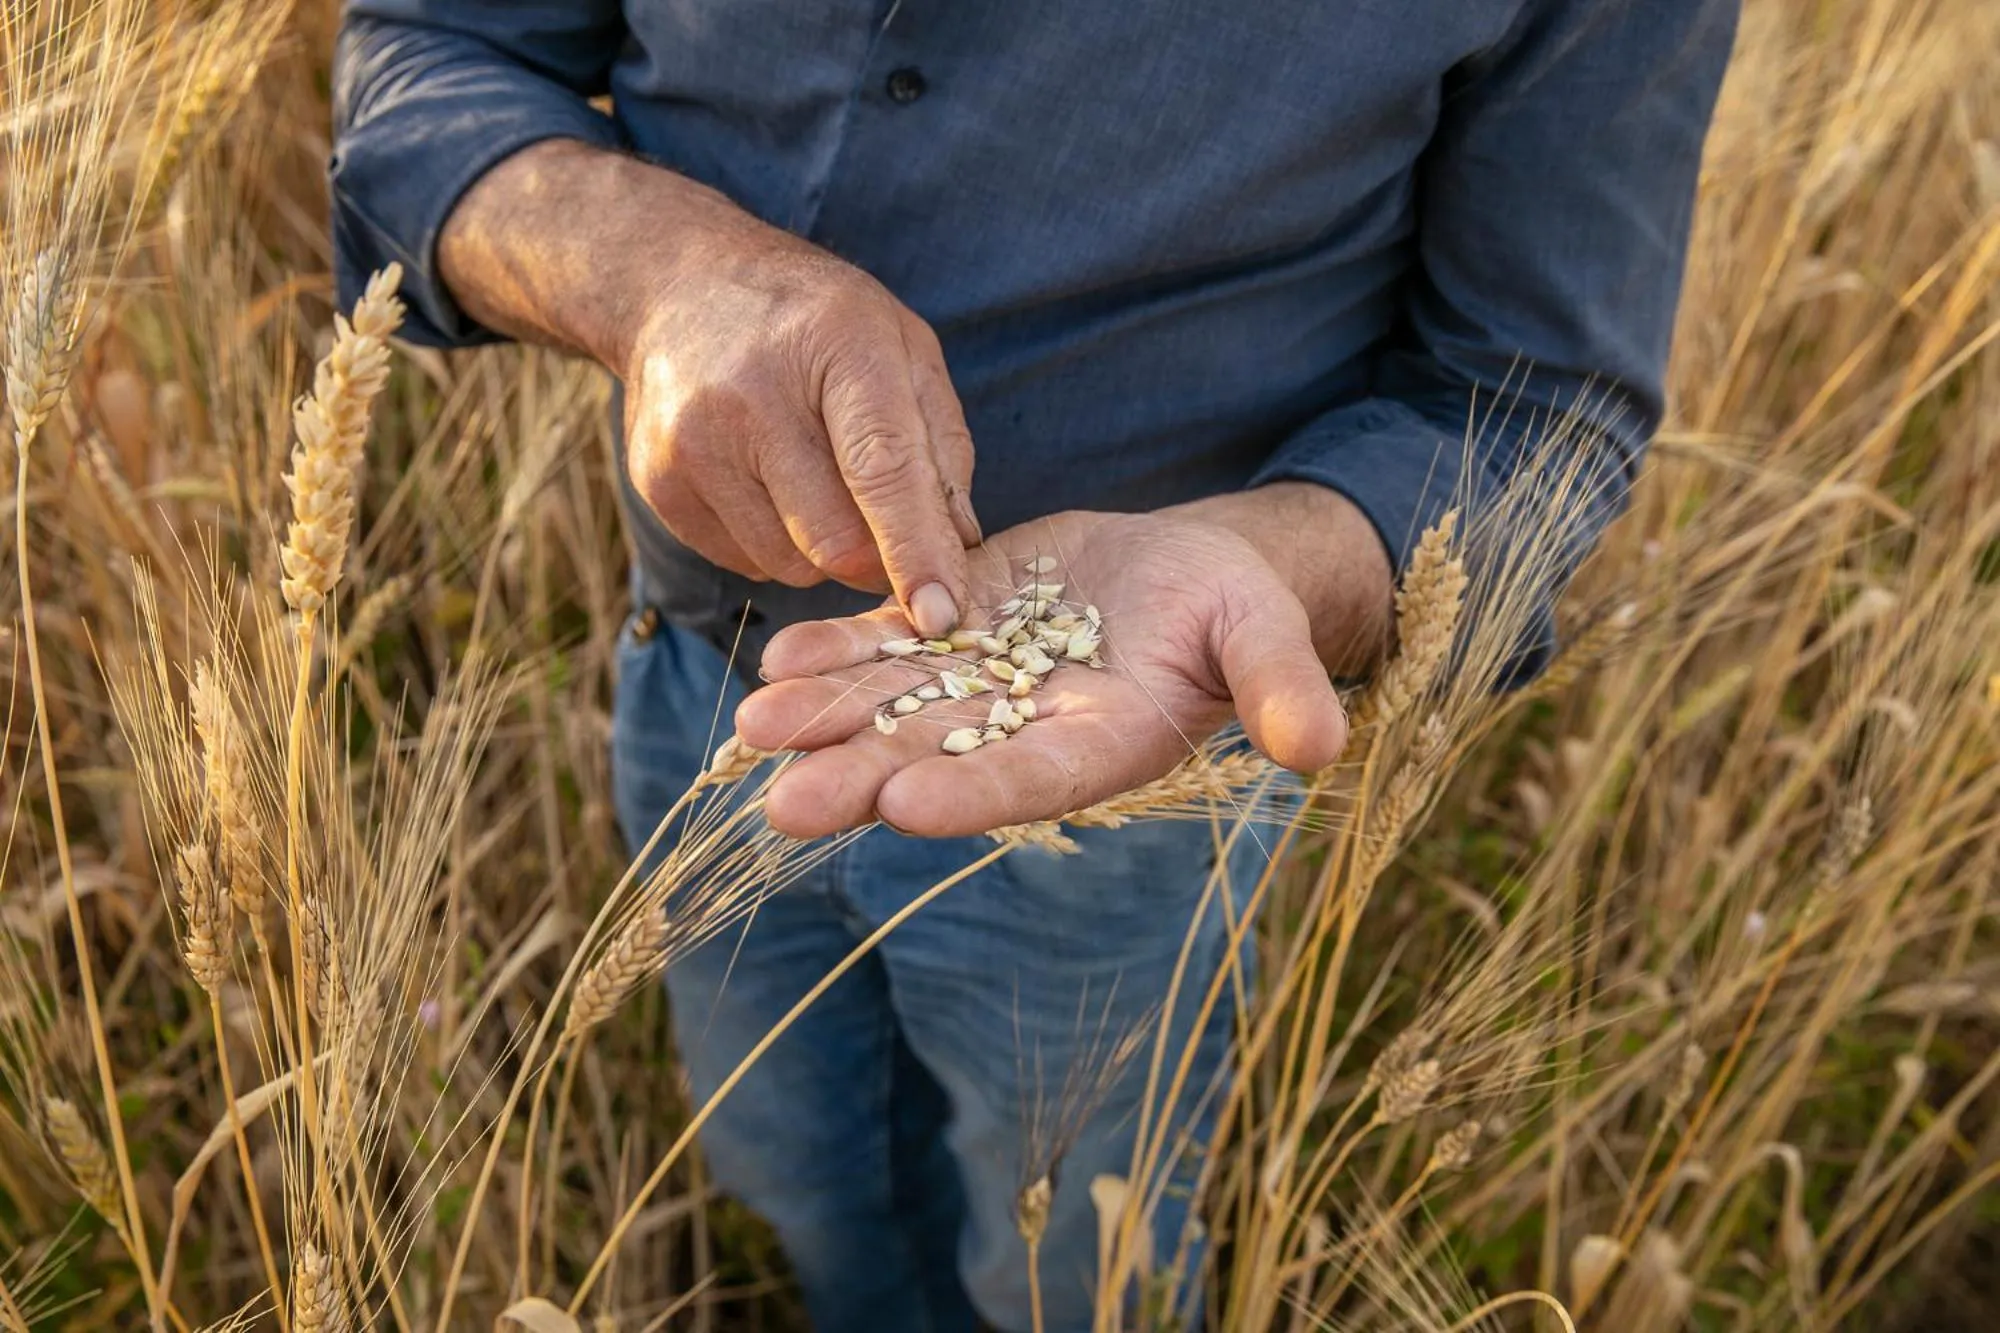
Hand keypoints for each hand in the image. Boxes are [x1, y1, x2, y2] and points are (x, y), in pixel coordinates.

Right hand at [439, 140, 981, 636]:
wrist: (679, 286)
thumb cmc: (816, 324)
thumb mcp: (901, 349)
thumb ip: (941, 448)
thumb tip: (960, 548)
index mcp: (837, 343)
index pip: (882, 469)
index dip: (916, 549)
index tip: (941, 614)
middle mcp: (754, 393)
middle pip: (836, 540)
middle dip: (879, 559)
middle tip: (889, 530)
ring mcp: (694, 441)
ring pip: (791, 565)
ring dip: (824, 552)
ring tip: (815, 480)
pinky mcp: (660, 483)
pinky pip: (746, 564)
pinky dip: (776, 545)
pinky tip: (768, 483)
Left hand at [734, 505, 1362, 838]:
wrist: (1181, 573)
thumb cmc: (1236, 608)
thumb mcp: (1265, 636)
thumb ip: (1281, 687)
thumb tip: (1323, 747)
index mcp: (1100, 747)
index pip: (1032, 783)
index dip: (972, 794)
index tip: (905, 805)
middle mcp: (1026, 731)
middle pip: (938, 761)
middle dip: (861, 779)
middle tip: (786, 806)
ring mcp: (981, 684)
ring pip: (893, 709)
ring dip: (826, 721)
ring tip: (752, 730)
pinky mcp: (954, 631)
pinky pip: (885, 649)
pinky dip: (835, 655)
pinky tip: (778, 662)